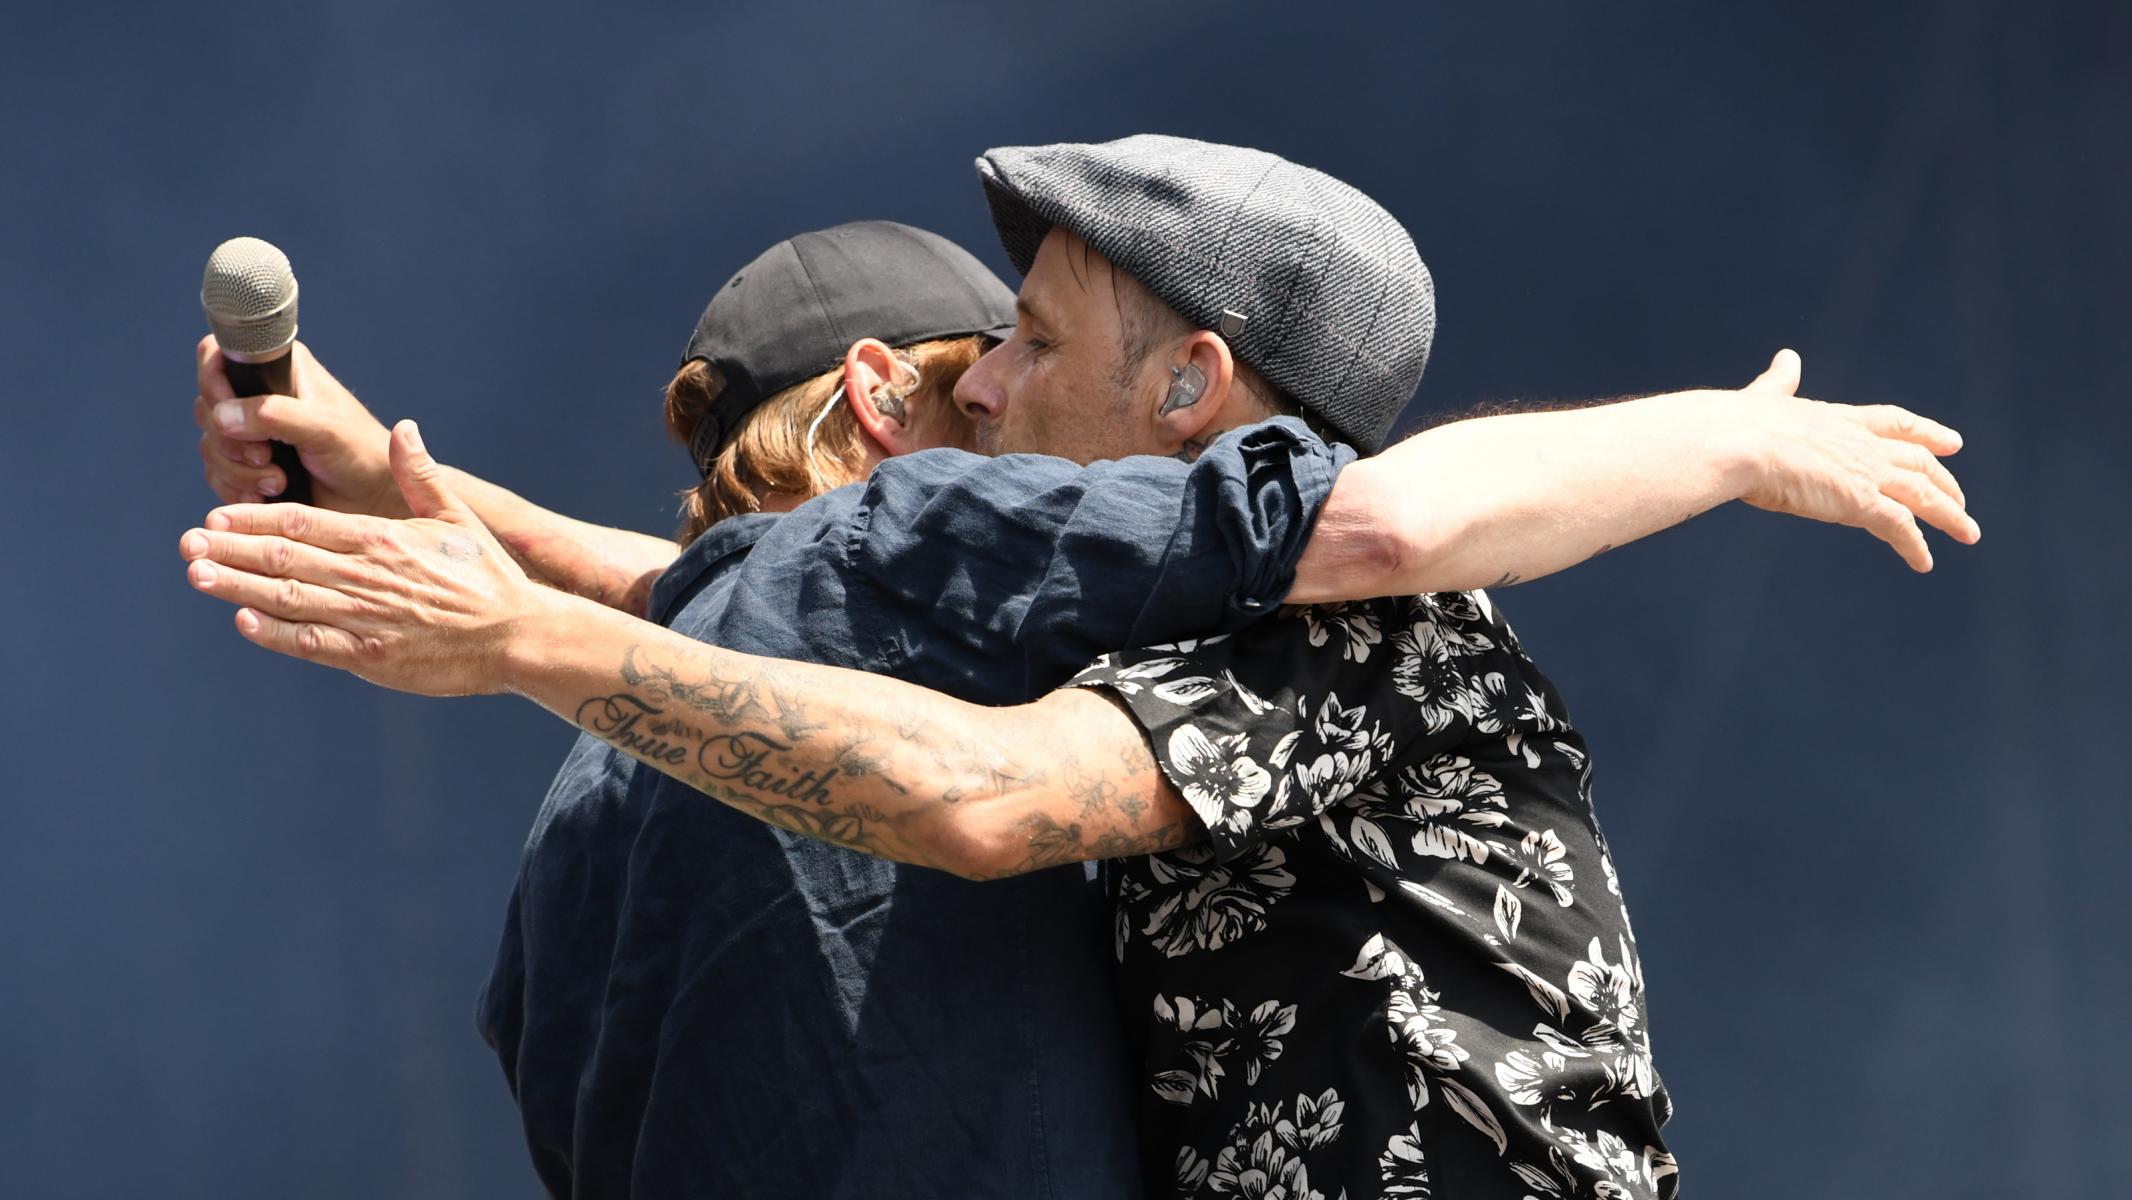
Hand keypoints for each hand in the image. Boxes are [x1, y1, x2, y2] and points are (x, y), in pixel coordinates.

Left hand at [180, 420, 538, 695]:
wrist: (519, 635)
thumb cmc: (488, 577)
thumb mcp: (457, 517)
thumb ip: (420, 475)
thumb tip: (403, 428)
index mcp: (384, 539)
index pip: (304, 525)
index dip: (255, 521)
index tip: (218, 516)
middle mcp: (368, 577)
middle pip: (284, 560)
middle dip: (230, 550)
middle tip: (188, 544)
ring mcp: (367, 619)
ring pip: (288, 599)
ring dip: (237, 587)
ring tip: (198, 575)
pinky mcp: (372, 658)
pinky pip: (312, 644)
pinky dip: (275, 633)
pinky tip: (244, 621)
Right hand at [193, 335, 405, 515]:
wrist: (373, 499)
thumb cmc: (360, 452)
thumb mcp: (322, 426)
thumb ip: (273, 415)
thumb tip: (222, 415)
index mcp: (278, 368)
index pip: (216, 356)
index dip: (212, 383)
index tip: (229, 412)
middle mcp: (258, 396)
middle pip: (206, 408)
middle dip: (231, 441)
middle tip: (267, 457)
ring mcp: (250, 433)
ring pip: (210, 446)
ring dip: (238, 471)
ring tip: (279, 481)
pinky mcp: (248, 466)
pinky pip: (217, 475)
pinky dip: (236, 488)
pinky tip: (267, 495)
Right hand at [1734, 349, 1979, 570]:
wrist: (1739, 443)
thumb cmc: (1740, 424)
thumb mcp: (1765, 397)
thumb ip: (1779, 382)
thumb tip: (1786, 358)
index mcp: (1839, 420)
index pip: (1895, 424)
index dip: (1927, 433)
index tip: (1952, 443)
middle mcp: (1862, 445)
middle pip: (1919, 462)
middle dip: (1944, 481)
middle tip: (1961, 500)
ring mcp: (1866, 473)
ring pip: (1923, 495)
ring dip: (1948, 515)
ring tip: (1967, 533)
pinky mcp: (1860, 502)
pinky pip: (1900, 528)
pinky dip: (1916, 546)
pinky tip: (1924, 563)